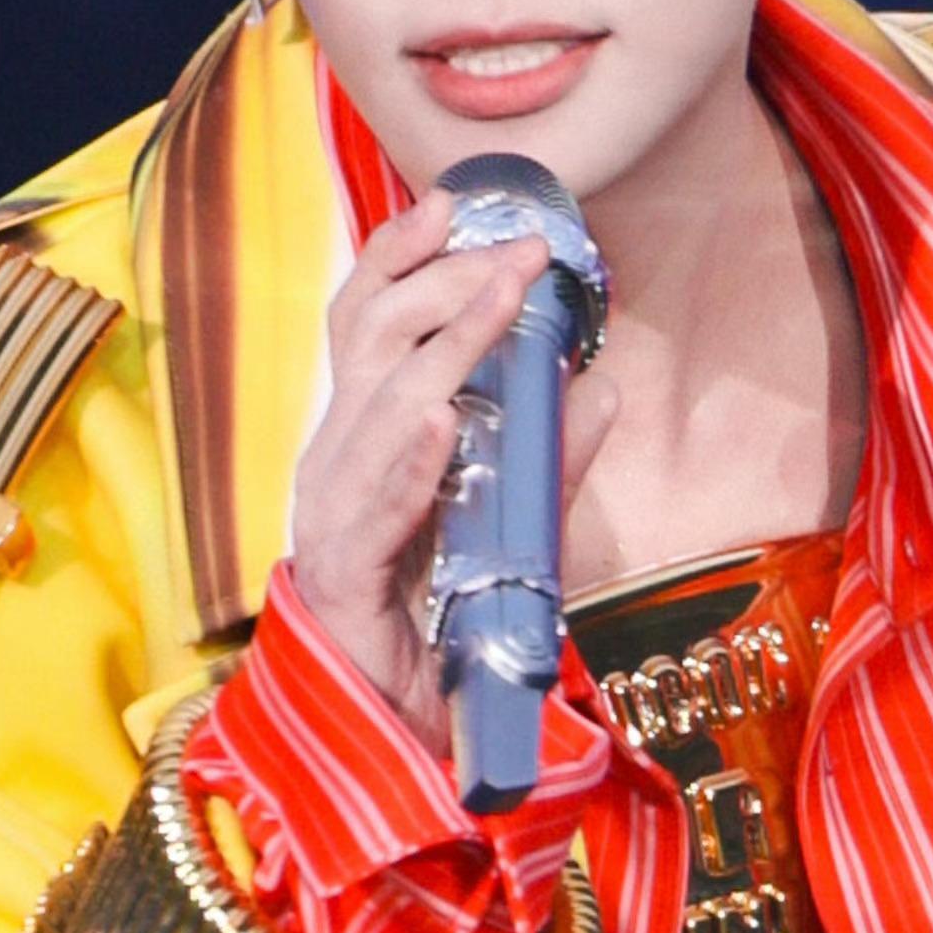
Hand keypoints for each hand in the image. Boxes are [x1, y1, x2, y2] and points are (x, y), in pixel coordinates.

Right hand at [288, 195, 615, 747]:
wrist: (406, 728)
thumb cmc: (447, 622)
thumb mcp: (521, 523)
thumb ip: (551, 456)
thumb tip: (602, 381)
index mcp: (366, 436)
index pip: (369, 320)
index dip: (403, 255)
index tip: (457, 204)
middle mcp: (337, 459)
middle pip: (372, 340)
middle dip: (445, 283)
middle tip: (520, 251)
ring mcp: (330, 514)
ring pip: (375, 406)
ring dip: (444, 348)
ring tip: (498, 299)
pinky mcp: (337, 574)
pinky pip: (371, 506)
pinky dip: (409, 461)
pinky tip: (444, 422)